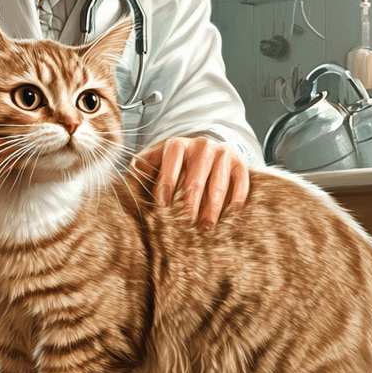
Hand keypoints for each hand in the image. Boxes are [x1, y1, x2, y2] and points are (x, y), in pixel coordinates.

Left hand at [132, 137, 249, 228]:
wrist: (206, 147)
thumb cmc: (176, 160)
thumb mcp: (156, 157)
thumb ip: (142, 167)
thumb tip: (130, 179)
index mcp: (178, 145)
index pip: (171, 166)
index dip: (166, 187)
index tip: (163, 207)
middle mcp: (202, 146)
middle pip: (195, 180)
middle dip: (190, 205)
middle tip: (185, 225)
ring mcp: (223, 154)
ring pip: (218, 185)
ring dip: (212, 209)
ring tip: (206, 227)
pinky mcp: (240, 164)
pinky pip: (240, 185)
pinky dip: (235, 202)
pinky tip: (229, 216)